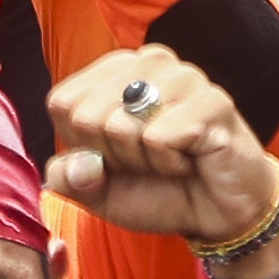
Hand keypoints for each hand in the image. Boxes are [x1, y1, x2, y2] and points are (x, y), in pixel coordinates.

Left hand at [43, 49, 278, 245]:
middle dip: (113, 156)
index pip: (61, 103)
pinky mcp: (211, 100)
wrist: (217, 215)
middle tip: (149, 159)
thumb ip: (68, 178)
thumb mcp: (97, 191)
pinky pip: (158, 139)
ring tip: (172, 158)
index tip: (116, 155)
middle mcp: (148, 62)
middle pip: (86, 116)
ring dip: (143, 161)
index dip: (82, 145)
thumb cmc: (158, 190)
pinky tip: (191, 160)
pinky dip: (169, 164)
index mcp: (115, 71)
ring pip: (120, 126)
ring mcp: (182, 76)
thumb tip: (76, 164)